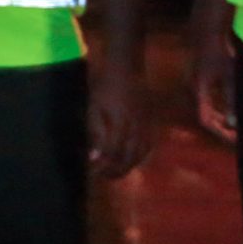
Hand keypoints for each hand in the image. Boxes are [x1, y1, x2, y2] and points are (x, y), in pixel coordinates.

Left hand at [88, 61, 149, 178]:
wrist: (126, 67)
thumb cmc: (104, 85)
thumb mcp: (93, 106)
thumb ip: (95, 132)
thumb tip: (94, 157)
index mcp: (120, 124)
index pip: (113, 154)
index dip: (103, 166)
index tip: (92, 172)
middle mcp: (136, 128)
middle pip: (128, 158)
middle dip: (115, 171)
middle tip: (102, 176)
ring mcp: (146, 125)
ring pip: (140, 154)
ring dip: (127, 166)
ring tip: (114, 172)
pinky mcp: (151, 122)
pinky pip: (148, 145)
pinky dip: (140, 156)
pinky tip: (131, 159)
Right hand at [190, 29, 237, 144]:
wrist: (207, 30)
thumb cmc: (220, 52)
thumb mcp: (229, 77)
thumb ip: (230, 99)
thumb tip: (233, 123)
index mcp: (199, 91)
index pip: (206, 120)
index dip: (220, 132)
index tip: (235, 140)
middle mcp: (192, 89)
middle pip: (204, 115)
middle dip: (220, 126)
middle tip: (236, 135)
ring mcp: (193, 82)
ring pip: (205, 107)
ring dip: (219, 116)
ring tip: (234, 124)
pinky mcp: (197, 77)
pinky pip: (206, 98)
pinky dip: (216, 106)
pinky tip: (228, 106)